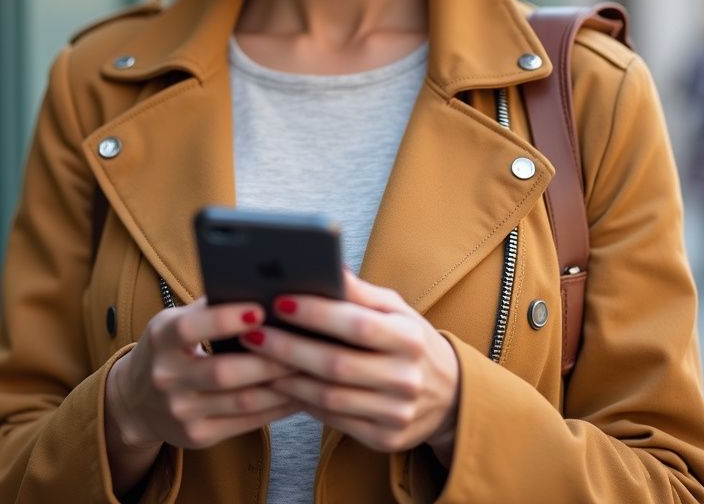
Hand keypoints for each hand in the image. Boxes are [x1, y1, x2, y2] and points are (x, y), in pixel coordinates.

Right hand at [104, 298, 300, 492]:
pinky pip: (247, 422)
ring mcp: (181, 412)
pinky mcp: (198, 436)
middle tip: (305, 342)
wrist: (135, 401)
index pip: (191, 328)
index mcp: (161, 339)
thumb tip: (261, 288)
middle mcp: (166, 378)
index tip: (261, 308)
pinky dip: (277, 407)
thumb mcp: (175, 321)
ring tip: (310, 367)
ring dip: (282, 385)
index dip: (226, 319)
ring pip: (242, 400)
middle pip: (224, 371)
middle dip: (269, 358)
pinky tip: (298, 393)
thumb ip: (210, 308)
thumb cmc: (169, 347)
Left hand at [239, 270, 458, 461]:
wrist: (449, 395)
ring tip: (258, 358)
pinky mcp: (385, 439)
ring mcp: (396, 413)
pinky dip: (304, 401)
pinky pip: (333, 420)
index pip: (356, 325)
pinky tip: (282, 384)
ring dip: (287, 377)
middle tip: (253, 333)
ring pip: (329, 397)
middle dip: (288, 347)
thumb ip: (359, 292)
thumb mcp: (396, 310)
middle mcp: (406, 378)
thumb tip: (325, 264)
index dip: (316, 314)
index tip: (280, 301)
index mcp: (409, 338)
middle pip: (335, 364)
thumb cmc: (410, 340)